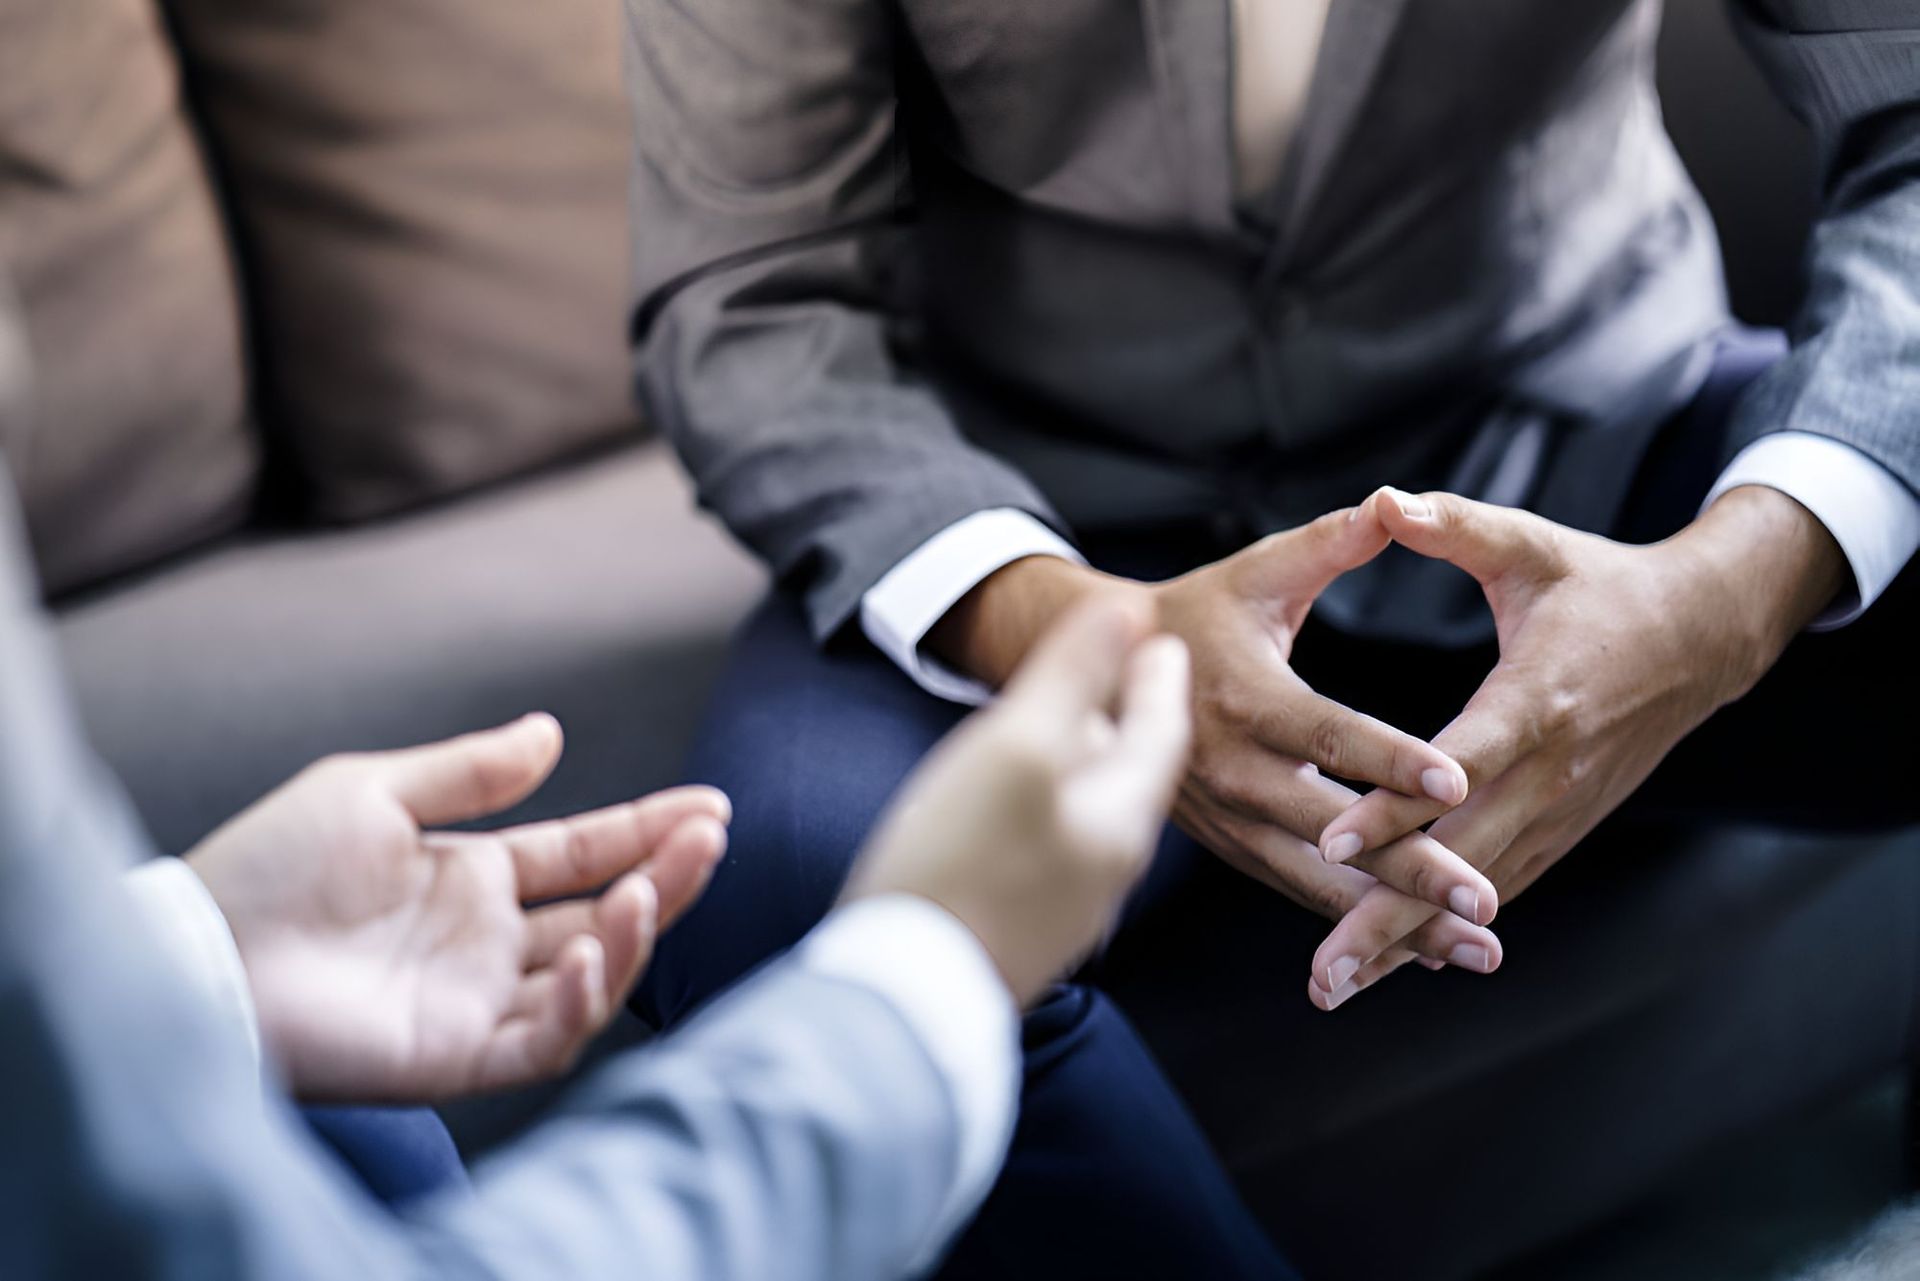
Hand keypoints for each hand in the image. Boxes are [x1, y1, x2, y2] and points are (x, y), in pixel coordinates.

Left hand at [186, 714, 729, 1102]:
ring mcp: (477, 1001)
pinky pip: (542, 1042)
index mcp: (473, 877)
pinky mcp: (457, 1057)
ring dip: (633, 936)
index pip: (583, 853)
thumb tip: (551, 733)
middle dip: (666, 876)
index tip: (709, 806)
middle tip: (709, 836)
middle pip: (605, 912)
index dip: (647, 830)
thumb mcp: (373, 791)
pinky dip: (576, 1005)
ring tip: (646, 890)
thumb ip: (469, 772)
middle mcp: (489, 942)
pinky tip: (582, 955)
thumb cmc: (269, 866)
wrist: (200, 949)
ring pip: (590, 978)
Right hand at [845, 595, 1190, 1004]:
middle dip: (1129, 720)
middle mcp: (1105, 867)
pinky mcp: (1017, 929)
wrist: (900, 1000)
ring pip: (1088, 812)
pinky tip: (1012, 804)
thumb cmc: (959, 865)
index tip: (1159, 635)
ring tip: (1068, 728)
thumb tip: (1129, 610)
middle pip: (1128, 774)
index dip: (1157, 676)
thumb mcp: (1020, 746)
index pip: (1161, 732)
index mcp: (1120, 819)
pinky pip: (1048, 848)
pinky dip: (1047, 806)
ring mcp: (1062, 905)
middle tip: (1127, 673)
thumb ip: (1076, 675)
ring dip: (1085, 763)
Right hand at [929, 513, 1500, 974]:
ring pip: (1319, 881)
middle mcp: (1236, 772)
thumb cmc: (1197, 614)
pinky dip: (1357, 923)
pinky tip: (1419, 948)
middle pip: (1333, 831)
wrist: (1099, 679)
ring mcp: (1231, 820)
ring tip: (1475, 950)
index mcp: (1247, 698)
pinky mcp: (1234, 847)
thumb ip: (1327, 545)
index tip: (1459, 781)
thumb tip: (1392, 506)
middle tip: (1485, 905)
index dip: (1392, 759)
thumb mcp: (1256, 573)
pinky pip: (1299, 891)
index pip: (1329, 735)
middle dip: (1412, 871)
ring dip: (1397, 920)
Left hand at [1306, 485, 1845, 1010]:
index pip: (1456, 765)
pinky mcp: (1562, 828)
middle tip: (1320, 974)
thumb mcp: (1531, 547)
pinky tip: (1389, 966)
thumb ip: (1456, 527)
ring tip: (1334, 987)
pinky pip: (1497, 888)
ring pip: (1475, 892)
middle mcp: (1550, 772)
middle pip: (1459, 859)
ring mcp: (1560, 811)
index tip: (1333, 841)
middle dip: (1385, 918)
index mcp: (1537, 700)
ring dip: (1406, 943)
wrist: (1701, 635)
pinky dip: (1444, 931)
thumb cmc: (1600, 584)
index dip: (1395, 805)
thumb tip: (1385, 500)